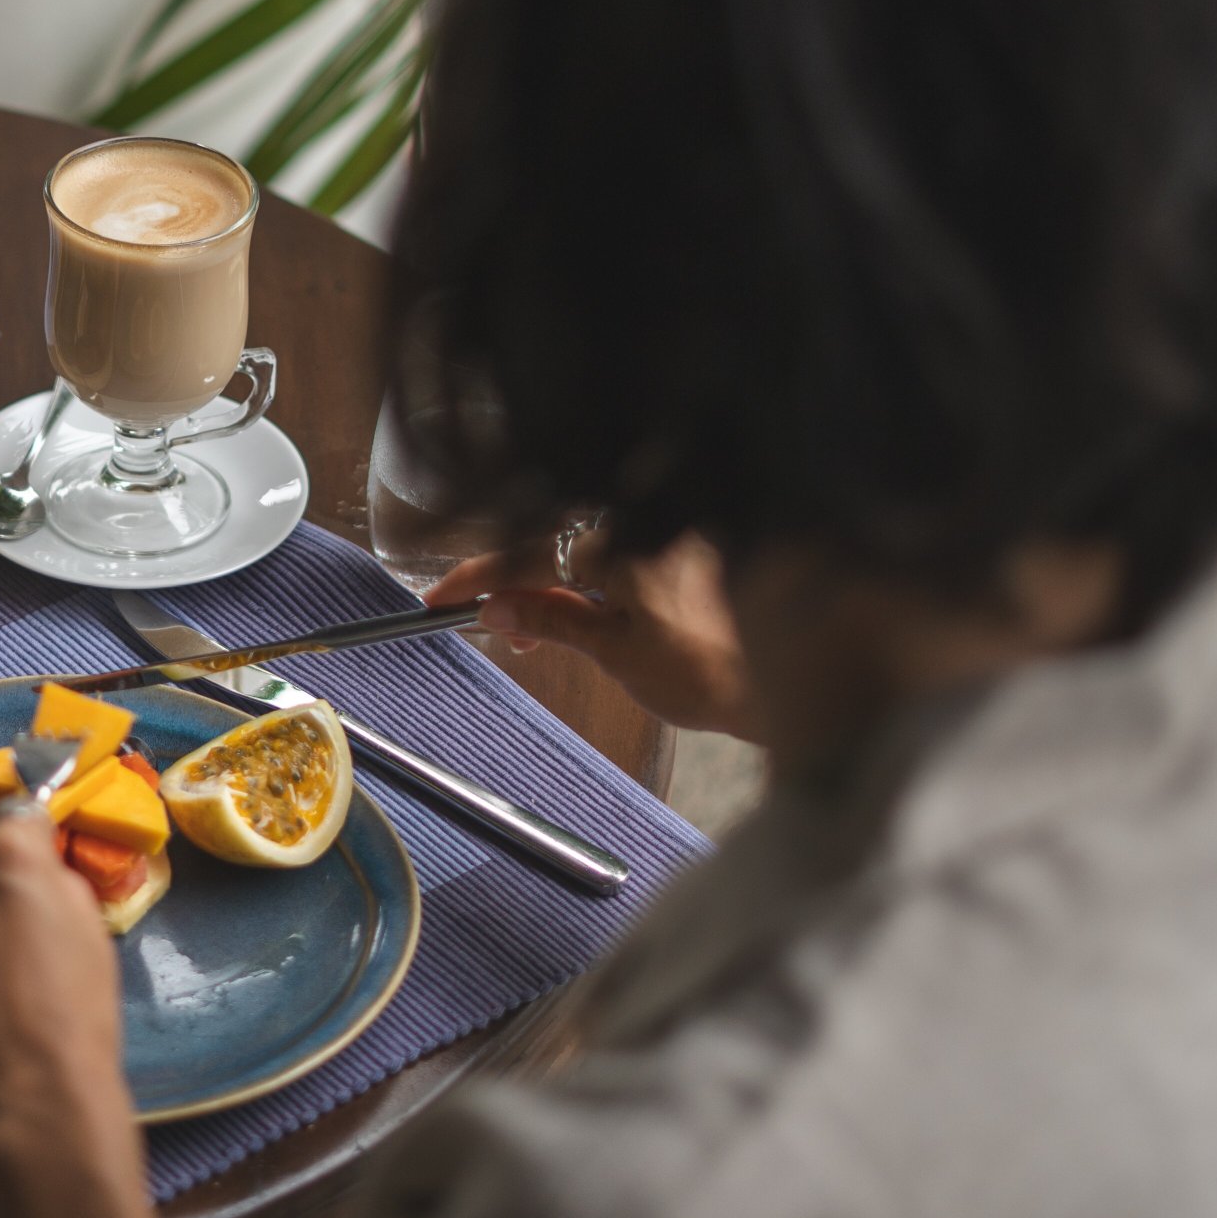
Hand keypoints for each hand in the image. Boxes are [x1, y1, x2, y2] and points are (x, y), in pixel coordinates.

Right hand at [427, 528, 763, 739]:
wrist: (777, 685)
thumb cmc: (706, 671)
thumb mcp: (614, 651)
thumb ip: (551, 621)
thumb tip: (495, 609)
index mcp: (618, 546)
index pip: (528, 556)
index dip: (478, 578)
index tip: (439, 599)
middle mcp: (639, 532)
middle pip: (549, 549)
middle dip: (510, 587)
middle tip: (480, 628)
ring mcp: (659, 544)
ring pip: (578, 558)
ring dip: (546, 593)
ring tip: (529, 641)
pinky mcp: (675, 562)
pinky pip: (610, 565)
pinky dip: (582, 591)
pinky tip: (574, 624)